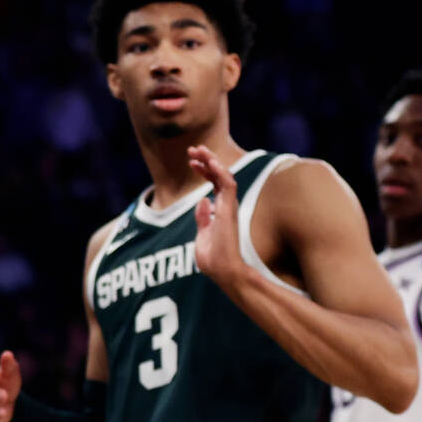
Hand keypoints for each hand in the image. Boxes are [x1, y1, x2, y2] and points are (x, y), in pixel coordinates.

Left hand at [189, 145, 246, 289]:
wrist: (223, 272)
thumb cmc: (214, 259)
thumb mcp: (203, 235)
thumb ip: (203, 218)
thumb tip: (201, 201)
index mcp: (220, 210)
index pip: (213, 183)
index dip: (203, 170)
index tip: (191, 161)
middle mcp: (226, 206)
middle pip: (219, 176)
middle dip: (206, 160)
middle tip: (192, 149)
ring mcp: (228, 207)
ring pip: (224, 176)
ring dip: (211, 161)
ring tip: (198, 149)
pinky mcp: (230, 210)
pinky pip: (229, 185)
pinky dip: (221, 172)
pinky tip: (211, 162)